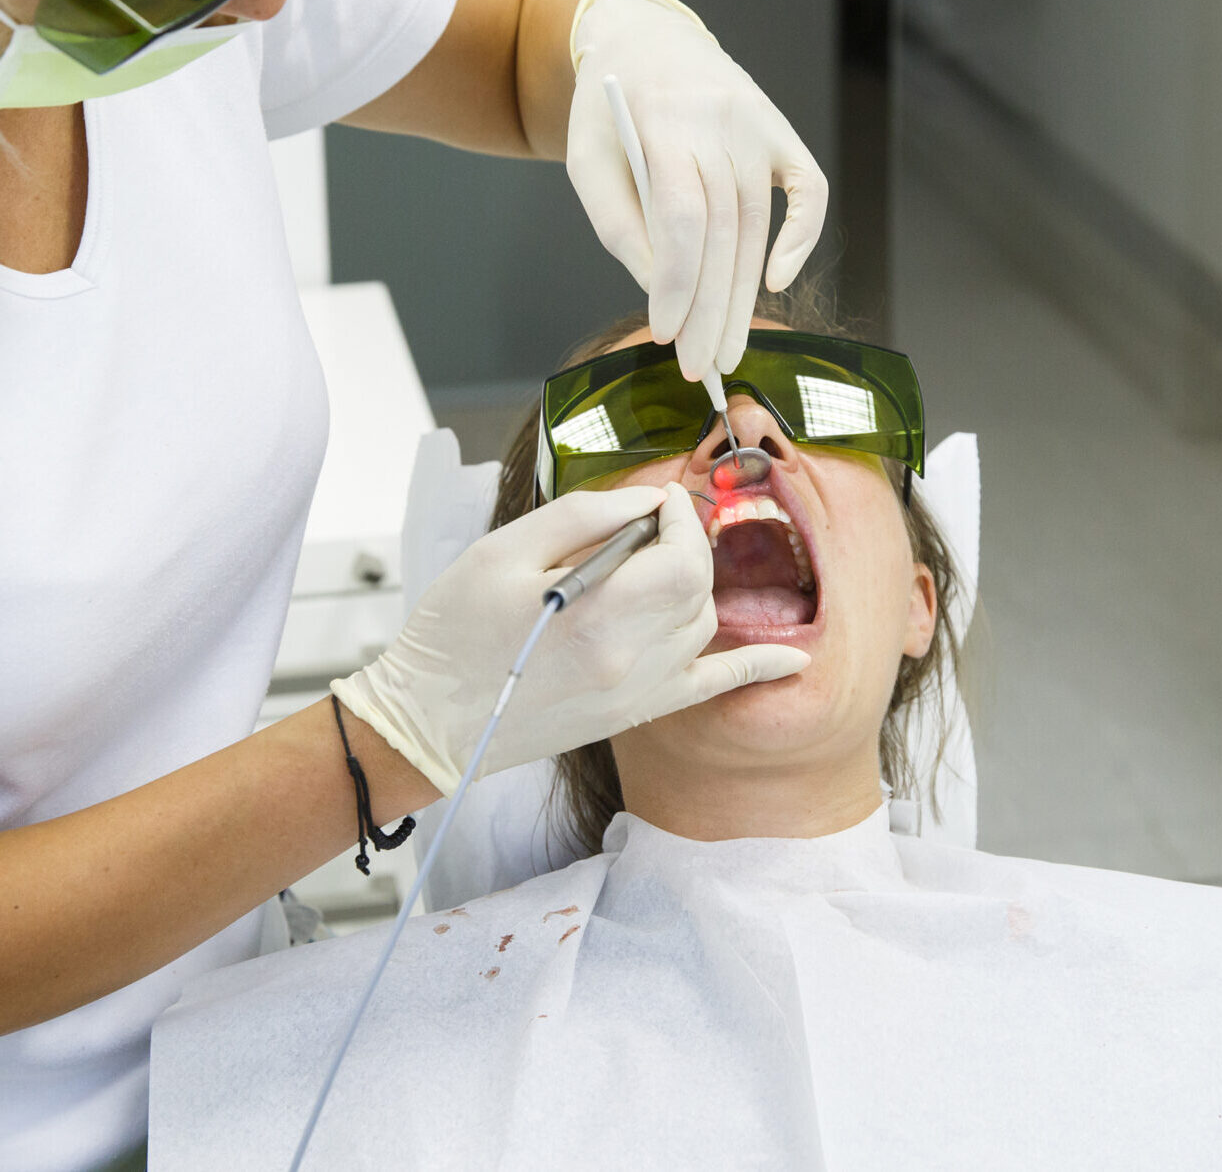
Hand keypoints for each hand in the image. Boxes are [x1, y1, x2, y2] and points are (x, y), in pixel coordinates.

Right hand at [331, 482, 808, 796]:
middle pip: (696, 585)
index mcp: (598, 615)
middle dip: (685, 543)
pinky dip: (756, 668)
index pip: (680, 554)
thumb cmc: (451, 633)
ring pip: (702, 623)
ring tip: (647, 567)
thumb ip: (581, 517)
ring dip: (691, 584)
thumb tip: (643, 503)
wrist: (427, 722)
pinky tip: (793, 658)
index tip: (654, 499)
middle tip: (650, 525)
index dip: (677, 515)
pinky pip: (713, 689)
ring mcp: (637, 692)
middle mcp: (630, 660)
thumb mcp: (502, 551)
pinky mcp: (633, 714)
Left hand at [565, 0, 828, 379]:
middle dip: (712, 308)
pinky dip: (801, 237)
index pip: (681, 216)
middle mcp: (719, 120)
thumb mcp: (590, 162)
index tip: (666, 334)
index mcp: (662, 122)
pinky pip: (809, 190)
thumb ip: (620, 226)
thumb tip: (659, 294)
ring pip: (758, 223)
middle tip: (702, 366)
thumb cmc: (610, 112)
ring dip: (743, 293)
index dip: (677, 282)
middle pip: (723, 231)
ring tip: (727, 347)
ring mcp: (758, 124)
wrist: (647, 39)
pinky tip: (777, 280)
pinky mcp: (782, 131)